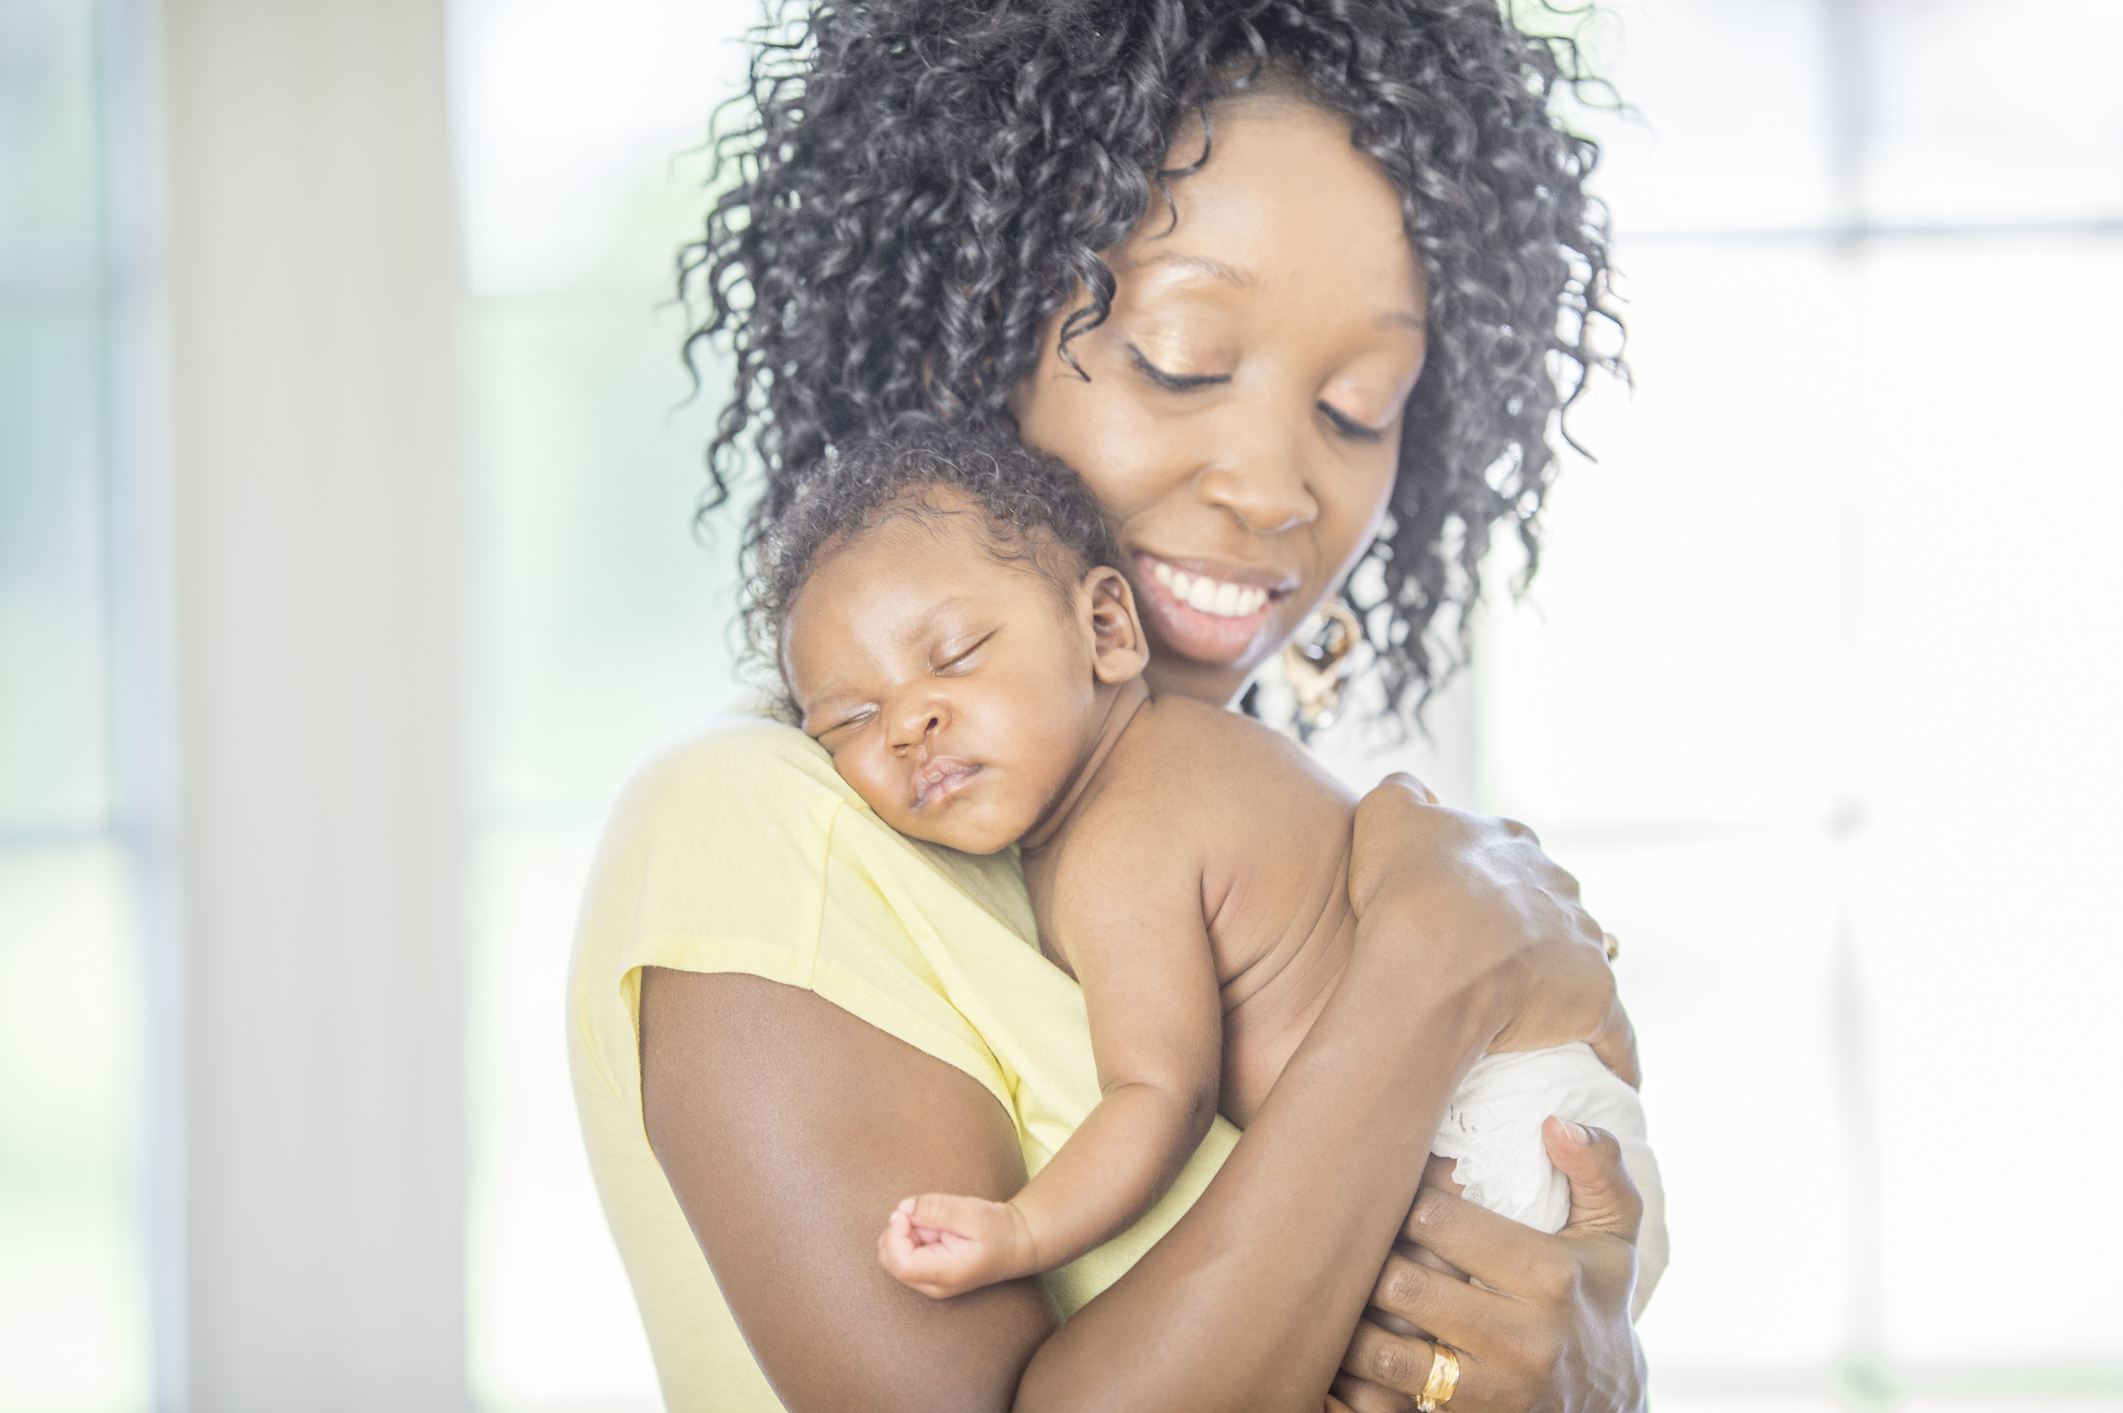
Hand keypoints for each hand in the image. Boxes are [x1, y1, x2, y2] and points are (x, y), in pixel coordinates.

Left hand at [877, 1192, 1037, 1298]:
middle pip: (890, 1259)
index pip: (899, 1262)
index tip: (908, 1212)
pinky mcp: (925, 1274)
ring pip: (893, 1254)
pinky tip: (936, 1231)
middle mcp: (932, 1285)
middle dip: (899, 1231)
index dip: (895, 1234)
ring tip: (938, 1225)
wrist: (1015, 1245)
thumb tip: (903, 1208)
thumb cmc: (998, 1230)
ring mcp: (927, 1282)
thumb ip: (937, 1209)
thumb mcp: (972, 1212)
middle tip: (928, 1217)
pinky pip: (903, 1253)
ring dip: (906, 1232)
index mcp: (946, 1274)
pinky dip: (912, 1235)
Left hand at [1332, 1121, 1645, 1412]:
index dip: (1400, 1197)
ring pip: (1387, 1351)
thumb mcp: (1615, 1233)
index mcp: (1554, 1276)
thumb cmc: (1596, 1296)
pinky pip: (1390, 1400)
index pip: (1439, 1221)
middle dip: (1368, 1256)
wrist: (1612, 1400)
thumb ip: (1598, 1169)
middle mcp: (1528, 1339)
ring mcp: (1497, 1391)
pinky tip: (1348, 1340)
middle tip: (1349, 1234)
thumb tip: (1553, 1122)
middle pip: (1404, 1283)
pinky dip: (1358, 1372)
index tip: (1388, 1188)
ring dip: (1353, 1317)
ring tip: (1341, 1284)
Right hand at [1348, 775, 1637, 1086]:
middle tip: (1490, 967)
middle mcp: (1558, 887)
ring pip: (1583, 963)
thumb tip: (1415, 791)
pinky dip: (1614, 1054)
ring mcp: (1582, 942)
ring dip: (1566, 983)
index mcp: (1513, 845)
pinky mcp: (1595, 999)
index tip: (1462, 909)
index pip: (1510, 858)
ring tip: (1536, 1017)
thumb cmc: (1402, 887)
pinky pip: (1614, 1034)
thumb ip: (1401, 792)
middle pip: (1551, 907)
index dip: (1484, 883)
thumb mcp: (1384, 813)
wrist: (1429, 953)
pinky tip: (1608, 1077)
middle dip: (1531, 930)